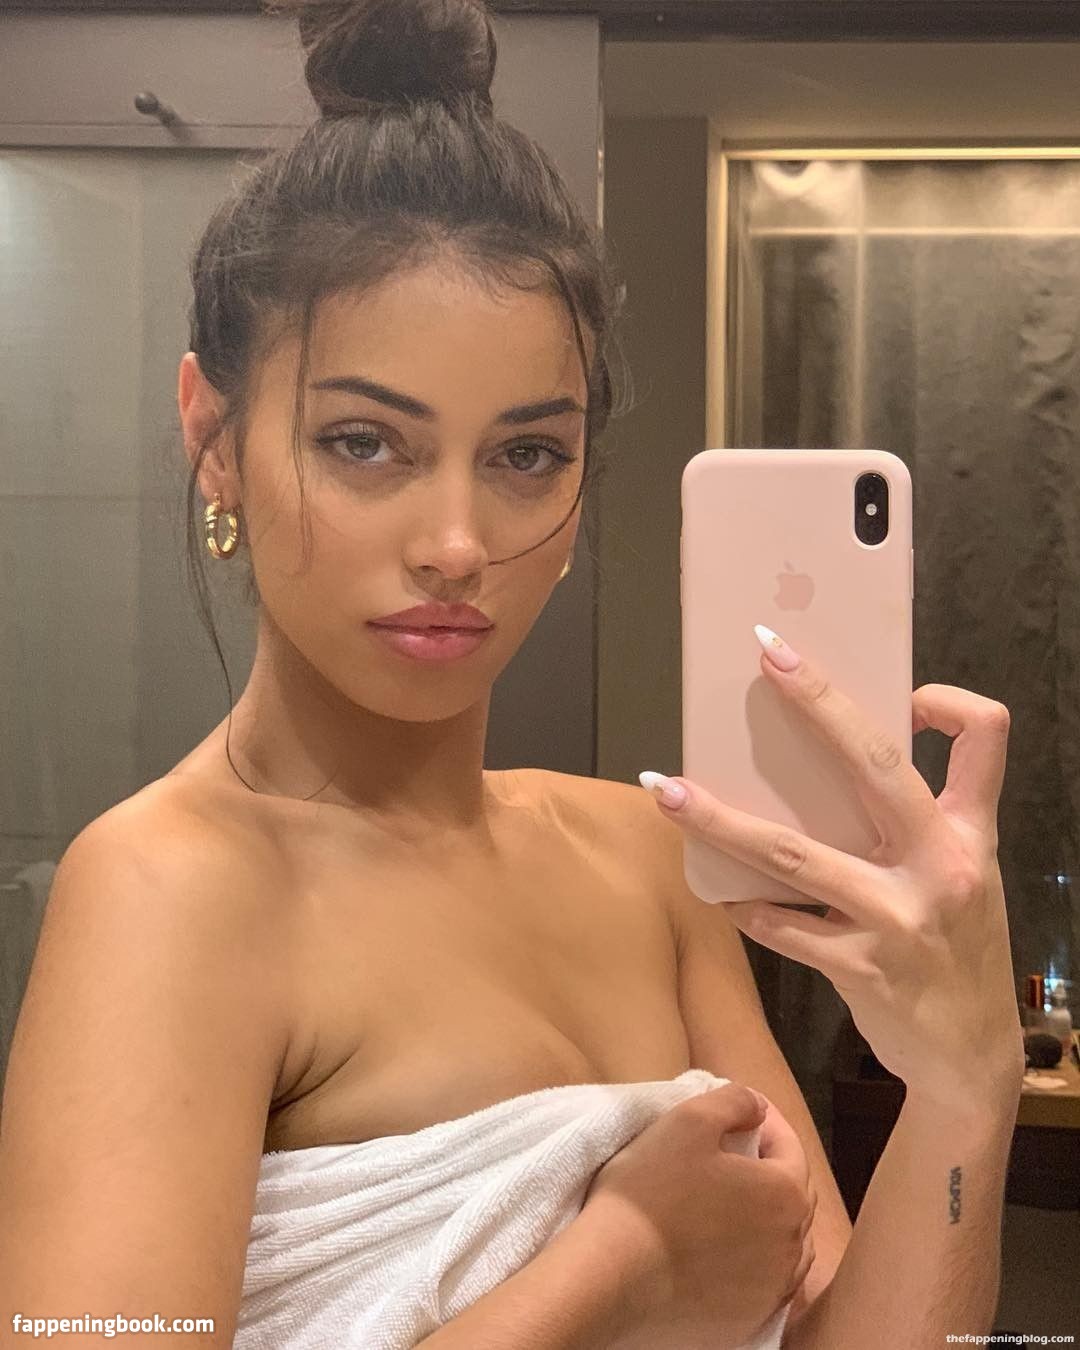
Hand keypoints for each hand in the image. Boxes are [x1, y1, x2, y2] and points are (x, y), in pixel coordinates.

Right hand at [579, 1083, 815, 1349]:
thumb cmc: (652, 1191)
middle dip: (770, 1167)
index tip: (742, 1114)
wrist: (613, 1276)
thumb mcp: (689, 1119)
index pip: (791, 1147)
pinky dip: (754, 1261)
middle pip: (793, 1196)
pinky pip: (765, 1283)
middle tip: (735, 1152)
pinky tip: (723, 1250)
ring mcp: (773, 1292)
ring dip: (769, 1218)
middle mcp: (793, 1247)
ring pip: (786, 1244)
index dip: (767, 1123)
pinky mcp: (748, 1322)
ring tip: (734, 1203)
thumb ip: (735, 1101)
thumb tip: (758, 1106)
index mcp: (785, 1195)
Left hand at [647, 628, 1025, 1113]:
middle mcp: (940, 866)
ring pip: (794, 852)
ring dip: (720, 820)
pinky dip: (741, 904)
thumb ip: (914, 827)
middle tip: (769, 658)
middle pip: (876, 763)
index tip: (901, 693)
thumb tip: (828, 770)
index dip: (945, 700)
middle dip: (819, 702)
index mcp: (968, 834)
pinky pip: (780, 925)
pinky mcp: (860, 967)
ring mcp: (899, 918)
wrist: (970, 1059)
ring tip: (665, 791)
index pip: (984, 737)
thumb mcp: (961, 878)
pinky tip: (714, 890)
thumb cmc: (956, 953)